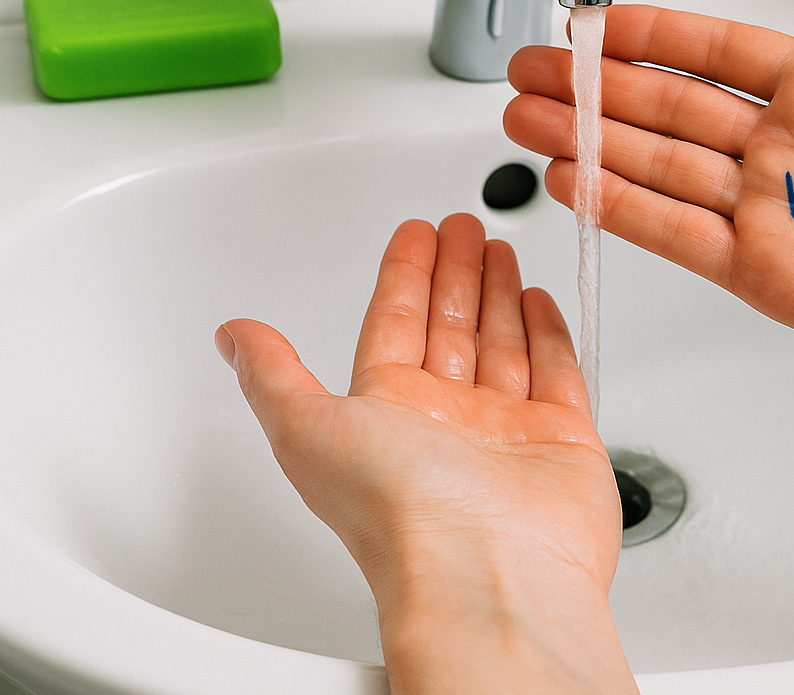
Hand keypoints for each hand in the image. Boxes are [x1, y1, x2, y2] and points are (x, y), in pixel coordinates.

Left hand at [216, 214, 635, 694]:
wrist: (487, 569)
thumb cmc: (400, 513)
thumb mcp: (307, 428)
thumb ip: (271, 374)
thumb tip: (231, 338)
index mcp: (386, 415)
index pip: (393, 325)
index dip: (404, 274)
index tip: (415, 233)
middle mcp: (445, 423)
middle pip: (449, 326)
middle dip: (454, 272)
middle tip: (462, 224)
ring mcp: (505, 431)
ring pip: (501, 341)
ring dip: (498, 291)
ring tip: (499, 246)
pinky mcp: (562, 440)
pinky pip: (555, 371)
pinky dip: (548, 332)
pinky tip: (539, 299)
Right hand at [504, 0, 793, 379]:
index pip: (714, 52)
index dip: (650, 34)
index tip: (594, 17)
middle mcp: (785, 148)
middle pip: (666, 108)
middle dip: (592, 87)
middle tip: (526, 68)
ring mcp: (771, 211)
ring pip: (656, 167)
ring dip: (588, 141)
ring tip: (523, 116)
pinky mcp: (769, 272)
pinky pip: (677, 233)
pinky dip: (621, 209)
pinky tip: (574, 181)